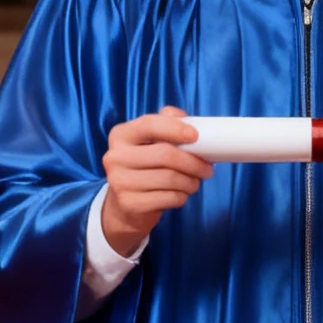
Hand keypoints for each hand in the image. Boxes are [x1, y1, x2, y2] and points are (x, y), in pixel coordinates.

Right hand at [101, 106, 212, 254]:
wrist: (124, 206)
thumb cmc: (142, 168)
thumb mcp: (147, 142)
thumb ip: (163, 124)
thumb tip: (183, 117)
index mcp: (121, 135)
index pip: (149, 124)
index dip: (175, 128)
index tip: (195, 136)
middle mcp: (116, 157)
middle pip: (165, 155)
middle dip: (193, 162)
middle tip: (207, 168)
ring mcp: (120, 181)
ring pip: (170, 178)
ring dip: (191, 181)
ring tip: (195, 182)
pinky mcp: (130, 203)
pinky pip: (169, 198)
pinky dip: (182, 196)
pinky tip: (181, 194)